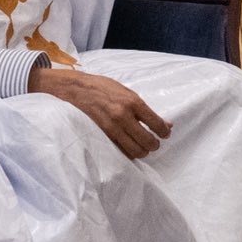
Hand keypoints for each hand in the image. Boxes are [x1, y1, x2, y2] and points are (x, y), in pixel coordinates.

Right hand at [32, 66, 172, 158]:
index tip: (165, 133)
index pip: (156, 124)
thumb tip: (165, 123)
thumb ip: (145, 109)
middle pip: (147, 142)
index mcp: (132, 103)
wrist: (76, 89)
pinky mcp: (101, 136)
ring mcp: (111, 128)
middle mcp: (123, 116)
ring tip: (142, 146)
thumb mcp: (127, 92)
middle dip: (154, 144)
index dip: (164, 132)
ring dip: (142, 151)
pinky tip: (129, 147)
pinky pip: (120, 151)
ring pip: (135, 151)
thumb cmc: (103, 88)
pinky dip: (128, 153)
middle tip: (154, 142)